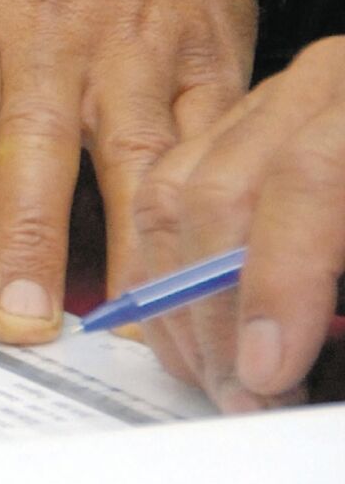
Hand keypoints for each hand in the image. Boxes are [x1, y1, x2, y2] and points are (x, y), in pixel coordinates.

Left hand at [0, 0, 256, 342]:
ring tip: (123, 321)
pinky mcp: (209, 53)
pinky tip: (203, 258)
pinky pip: (211, 129)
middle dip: (27, 237)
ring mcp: (133, 44)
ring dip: (128, 236)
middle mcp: (46, 35)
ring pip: (132, 147)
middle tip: (20, 323)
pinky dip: (207, 194)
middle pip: (34, 145)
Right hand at [134, 36, 344, 411]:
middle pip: (222, 189)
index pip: (309, 177)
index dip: (280, 281)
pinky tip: (191, 331)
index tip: (269, 372)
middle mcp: (320, 85)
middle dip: (218, 312)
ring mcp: (268, 104)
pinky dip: (162, 272)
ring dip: (178, 303)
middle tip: (243, 397)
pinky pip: (163, 196)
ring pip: (174, 193)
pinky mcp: (234, 133)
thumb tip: (304, 371)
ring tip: (214, 376)